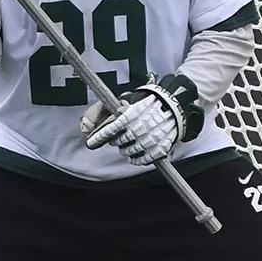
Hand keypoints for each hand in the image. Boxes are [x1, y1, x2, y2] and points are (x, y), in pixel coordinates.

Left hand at [81, 74, 204, 165]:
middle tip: (120, 135)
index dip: (98, 137)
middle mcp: (139, 128)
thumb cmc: (146, 103)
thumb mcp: (125, 101)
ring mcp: (150, 140)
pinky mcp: (159, 149)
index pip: (109, 130)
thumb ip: (104, 111)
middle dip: (116, 140)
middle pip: (118, 142)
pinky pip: (141, 160)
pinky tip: (136, 152)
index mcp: (130, 115)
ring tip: (130, 141)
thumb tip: (87, 126)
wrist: (174, 106)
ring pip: (127, 152)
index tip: (90, 143)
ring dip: (125, 149)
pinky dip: (136, 158)